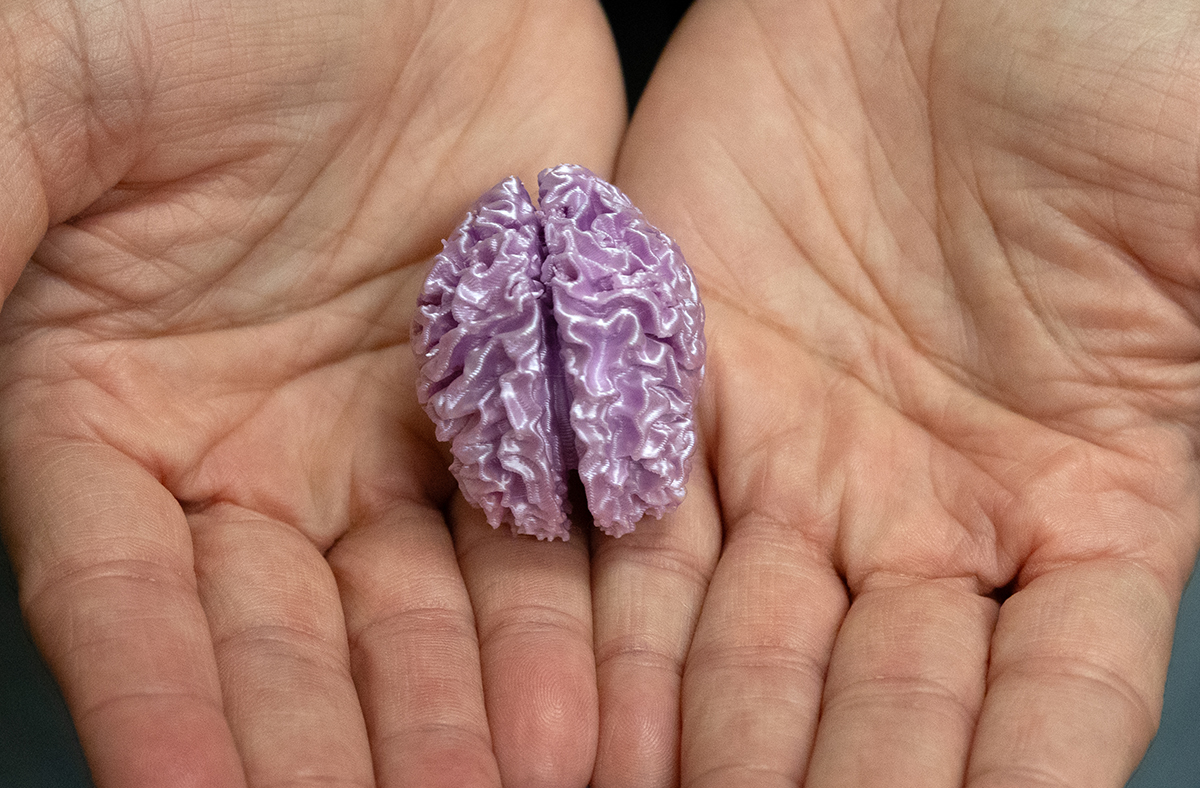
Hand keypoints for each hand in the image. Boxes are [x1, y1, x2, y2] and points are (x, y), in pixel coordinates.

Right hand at [0, 1, 622, 785]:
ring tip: (526, 786)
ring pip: (434, 601)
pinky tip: (594, 691)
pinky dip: (569, 597)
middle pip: (293, 636)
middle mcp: (257, 441)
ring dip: (472, 705)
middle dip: (342, 745)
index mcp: (107, 401)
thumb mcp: (34, 90)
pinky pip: (550, 507)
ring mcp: (398, 418)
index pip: (126, 598)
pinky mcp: (522, 377)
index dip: (162, 709)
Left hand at [591, 1, 1199, 785]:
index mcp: (1086, 497)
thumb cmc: (1125, 59)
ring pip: (729, 635)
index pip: (1045, 701)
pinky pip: (617, 506)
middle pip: (865, 700)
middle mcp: (921, 500)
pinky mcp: (665, 365)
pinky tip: (570, 705)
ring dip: (688, 741)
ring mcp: (786, 442)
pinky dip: (594, 610)